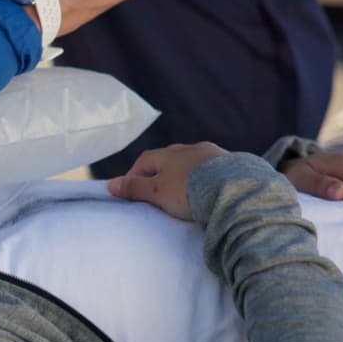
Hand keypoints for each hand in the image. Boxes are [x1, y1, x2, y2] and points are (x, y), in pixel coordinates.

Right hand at [107, 142, 229, 220]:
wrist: (231, 188)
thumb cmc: (188, 190)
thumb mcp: (157, 192)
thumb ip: (135, 188)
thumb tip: (110, 184)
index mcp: (168, 154)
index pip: (145, 160)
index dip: (135, 173)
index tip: (131, 189)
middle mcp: (190, 149)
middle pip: (169, 158)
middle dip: (161, 171)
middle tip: (157, 189)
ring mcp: (212, 154)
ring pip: (193, 161)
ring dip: (185, 172)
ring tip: (184, 190)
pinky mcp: (232, 164)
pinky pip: (213, 168)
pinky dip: (206, 176)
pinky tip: (207, 188)